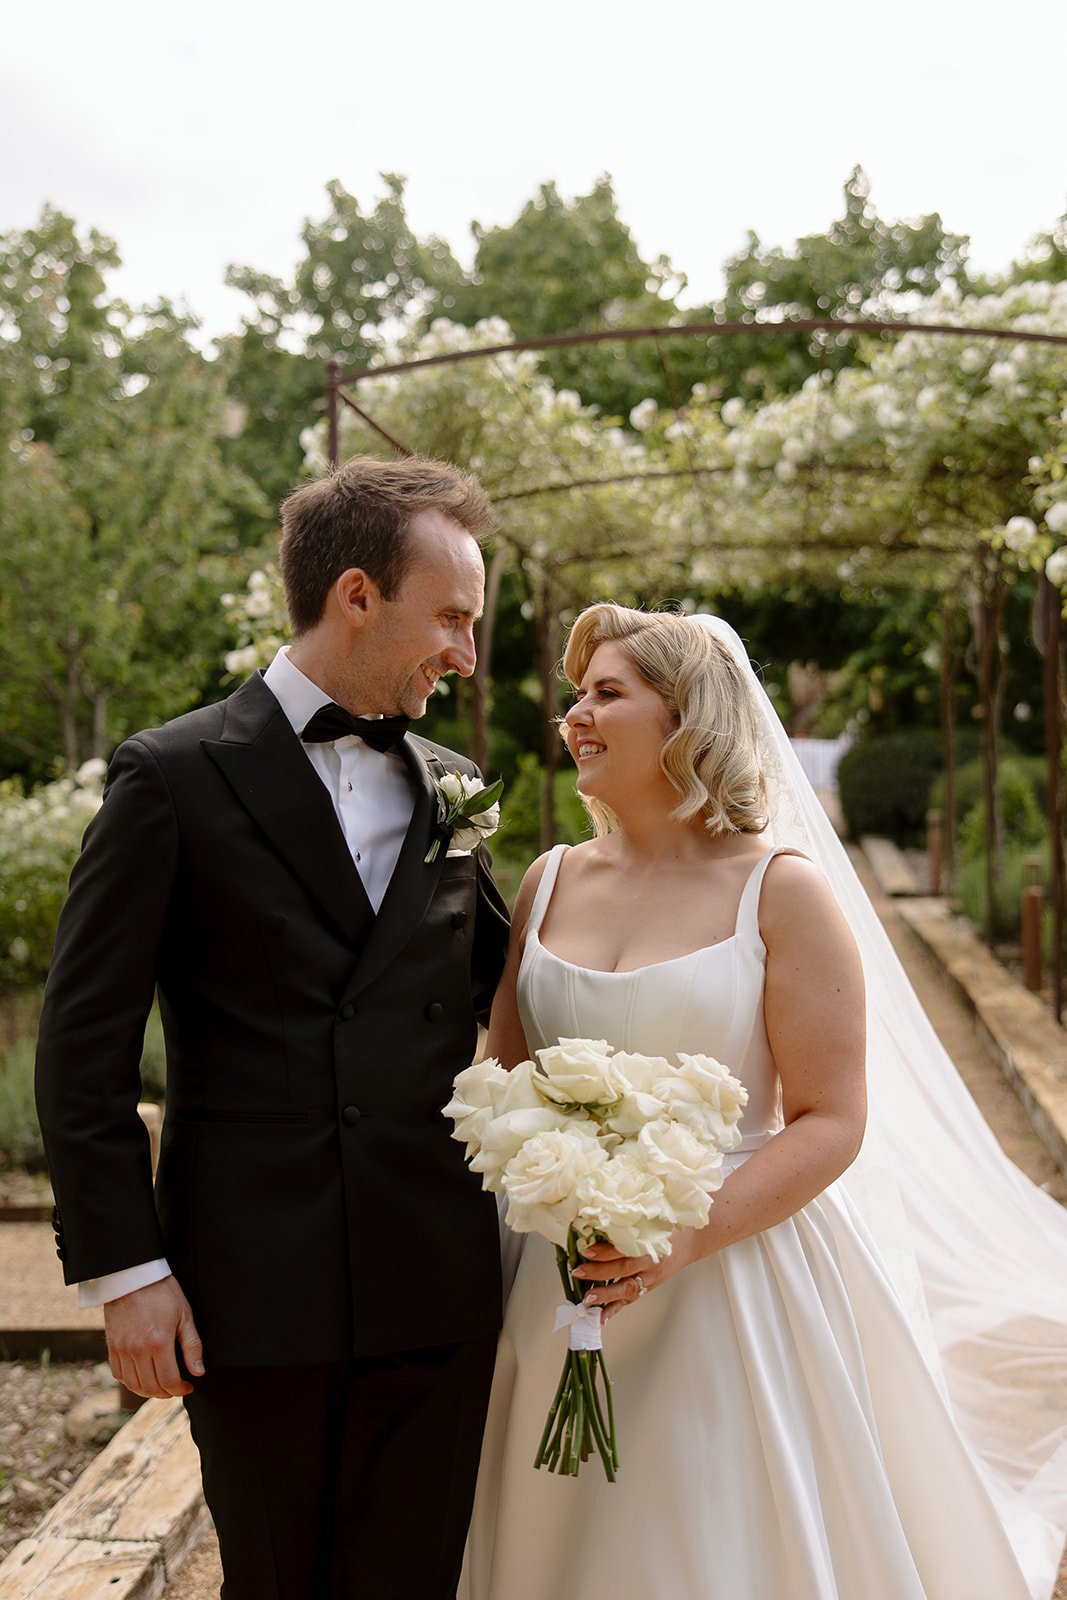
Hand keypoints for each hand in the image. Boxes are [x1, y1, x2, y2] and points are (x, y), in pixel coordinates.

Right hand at [104, 1276, 204, 1397]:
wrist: (132, 1276)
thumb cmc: (162, 1292)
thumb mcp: (185, 1315)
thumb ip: (192, 1346)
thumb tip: (198, 1372)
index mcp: (159, 1343)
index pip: (169, 1381)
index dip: (181, 1390)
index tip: (188, 1386)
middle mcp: (138, 1350)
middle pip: (150, 1388)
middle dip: (166, 1393)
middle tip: (176, 1387)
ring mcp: (122, 1350)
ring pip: (133, 1385)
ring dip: (148, 1391)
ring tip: (160, 1385)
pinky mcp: (112, 1346)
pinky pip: (119, 1374)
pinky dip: (131, 1382)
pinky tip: (142, 1377)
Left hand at [572, 1229, 702, 1323]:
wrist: (692, 1241)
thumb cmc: (668, 1226)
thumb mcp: (651, 1219)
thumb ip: (630, 1220)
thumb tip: (599, 1218)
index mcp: (650, 1244)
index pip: (624, 1250)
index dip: (605, 1251)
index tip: (586, 1250)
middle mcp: (650, 1264)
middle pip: (622, 1270)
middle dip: (598, 1273)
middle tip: (578, 1273)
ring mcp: (650, 1278)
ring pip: (626, 1290)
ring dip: (605, 1296)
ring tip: (587, 1300)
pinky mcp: (648, 1287)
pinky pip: (630, 1300)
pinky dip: (615, 1309)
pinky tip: (601, 1317)